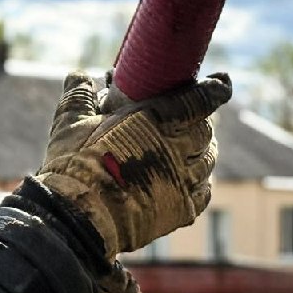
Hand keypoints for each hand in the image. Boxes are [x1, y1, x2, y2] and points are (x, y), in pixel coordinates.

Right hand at [35, 71, 229, 259]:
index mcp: (156, 118)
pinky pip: (203, 193)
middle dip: (201, 121)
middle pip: (205, 130)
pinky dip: (201, 184)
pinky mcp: (180, 209)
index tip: (222, 82)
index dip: (215, 88)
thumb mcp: (70, 123)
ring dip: (203, 151)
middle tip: (192, 119)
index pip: (201, 98)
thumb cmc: (75, 164)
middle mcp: (176, 147)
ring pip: (207, 160)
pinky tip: (191, 181)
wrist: (79, 216)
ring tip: (192, 149)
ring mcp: (182, 180)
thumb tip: (78, 76)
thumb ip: (79, 96)